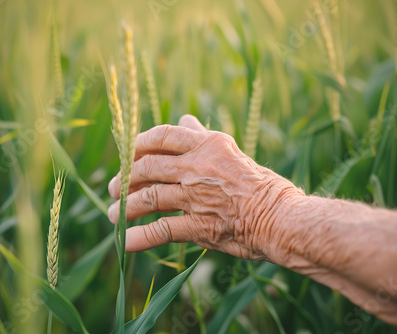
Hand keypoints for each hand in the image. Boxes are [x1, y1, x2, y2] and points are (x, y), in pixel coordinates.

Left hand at [107, 115, 302, 260]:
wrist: (282, 217)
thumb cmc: (260, 185)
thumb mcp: (231, 152)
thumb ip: (203, 137)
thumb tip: (185, 119)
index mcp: (208, 145)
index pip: (162, 136)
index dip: (137, 145)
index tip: (126, 155)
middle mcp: (199, 167)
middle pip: (148, 167)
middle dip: (125, 179)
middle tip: (115, 189)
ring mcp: (198, 196)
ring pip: (150, 197)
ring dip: (126, 207)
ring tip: (114, 215)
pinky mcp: (200, 225)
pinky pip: (162, 230)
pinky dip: (140, 237)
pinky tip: (125, 243)